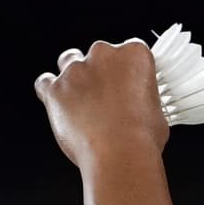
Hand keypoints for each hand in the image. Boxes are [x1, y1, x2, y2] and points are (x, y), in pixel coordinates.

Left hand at [34, 39, 170, 168]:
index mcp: (134, 55)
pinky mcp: (55, 89)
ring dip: (75, 76)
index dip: (128, 69)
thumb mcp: (158, 113)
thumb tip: (140, 109)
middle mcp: (103, 56)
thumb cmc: (141, 138)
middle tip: (108, 97)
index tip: (129, 83)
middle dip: (101, 71)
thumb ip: (143, 99)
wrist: (120, 155)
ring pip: (68, 61)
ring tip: (83, 100)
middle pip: (98, 53)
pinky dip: (50, 90)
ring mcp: (75, 71)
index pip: (130, 50)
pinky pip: (45, 82)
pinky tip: (60, 104)